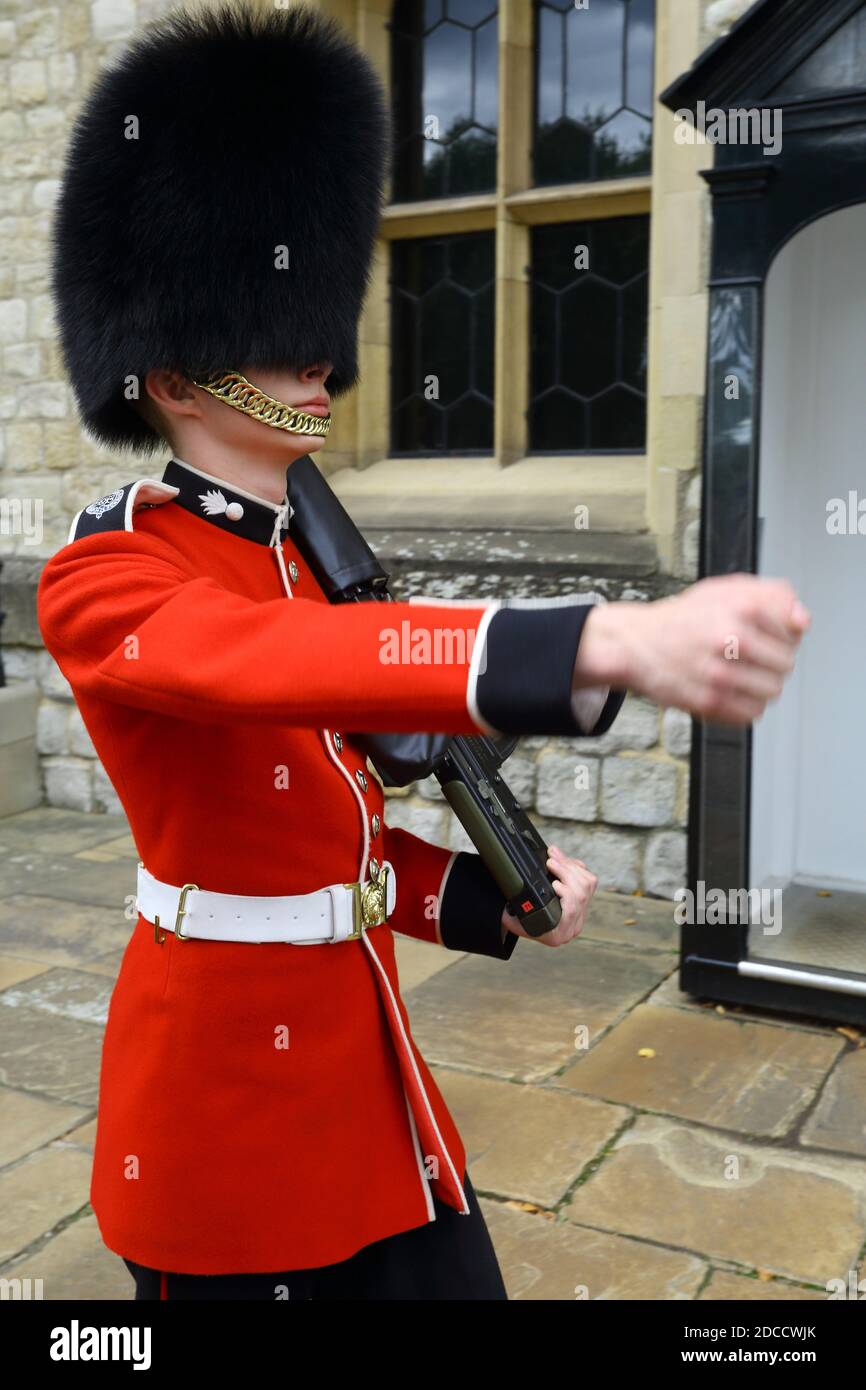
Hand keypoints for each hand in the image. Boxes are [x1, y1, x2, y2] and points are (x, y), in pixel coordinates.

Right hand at [501, 846, 597, 946]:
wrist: (530, 923)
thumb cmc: (521, 921)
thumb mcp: (511, 920)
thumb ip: (510, 914)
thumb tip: (510, 903)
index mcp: (558, 933)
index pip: (571, 911)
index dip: (566, 893)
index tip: (554, 883)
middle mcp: (573, 926)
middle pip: (582, 894)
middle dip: (567, 871)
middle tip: (551, 860)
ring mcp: (582, 914)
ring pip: (588, 885)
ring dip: (572, 867)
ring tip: (555, 857)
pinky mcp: (585, 902)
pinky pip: (590, 882)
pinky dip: (578, 868)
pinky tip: (564, 863)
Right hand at [576, 574, 809, 725]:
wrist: (635, 643)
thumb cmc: (682, 618)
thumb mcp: (726, 589)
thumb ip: (771, 597)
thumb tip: (802, 622)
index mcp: (741, 607)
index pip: (793, 634)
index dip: (781, 637)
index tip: (761, 636)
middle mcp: (731, 639)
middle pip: (785, 665)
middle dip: (772, 664)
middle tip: (748, 658)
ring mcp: (719, 673)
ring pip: (772, 692)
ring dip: (760, 687)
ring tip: (738, 676)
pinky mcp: (708, 701)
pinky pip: (751, 714)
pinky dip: (744, 707)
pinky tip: (729, 692)